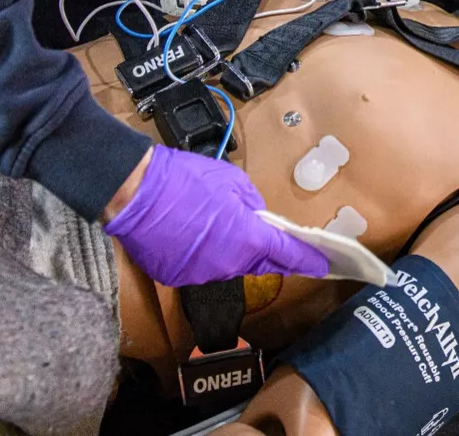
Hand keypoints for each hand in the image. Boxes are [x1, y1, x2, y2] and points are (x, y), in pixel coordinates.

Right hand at [104, 146, 328, 285]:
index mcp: (248, 237)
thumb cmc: (184, 180)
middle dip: (269, 255)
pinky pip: (200, 268)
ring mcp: (202, 274)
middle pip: (259, 263)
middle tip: (275, 244)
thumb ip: (251, 203)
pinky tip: (190, 235)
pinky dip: (202, 255)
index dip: (309, 260)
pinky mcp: (178, 278)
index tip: (325, 266)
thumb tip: (257, 216)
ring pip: (228, 265)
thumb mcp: (230, 180)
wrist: (134, 193)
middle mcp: (230, 263)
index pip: (289, 255)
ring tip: (215, 226)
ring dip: (230, 251)